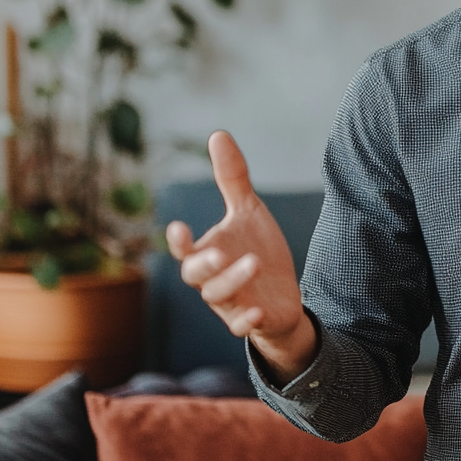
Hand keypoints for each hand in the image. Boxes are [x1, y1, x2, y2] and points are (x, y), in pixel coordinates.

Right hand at [166, 130, 317, 382]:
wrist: (281, 294)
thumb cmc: (257, 250)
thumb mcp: (248, 212)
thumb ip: (231, 178)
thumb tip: (218, 134)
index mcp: (208, 253)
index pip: (186, 249)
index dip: (180, 242)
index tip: (179, 227)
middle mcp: (213, 280)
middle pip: (196, 276)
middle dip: (205, 264)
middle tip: (219, 252)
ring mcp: (231, 302)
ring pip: (220, 297)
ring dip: (233, 282)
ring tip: (253, 264)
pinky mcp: (252, 320)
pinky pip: (242, 326)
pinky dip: (246, 321)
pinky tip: (256, 312)